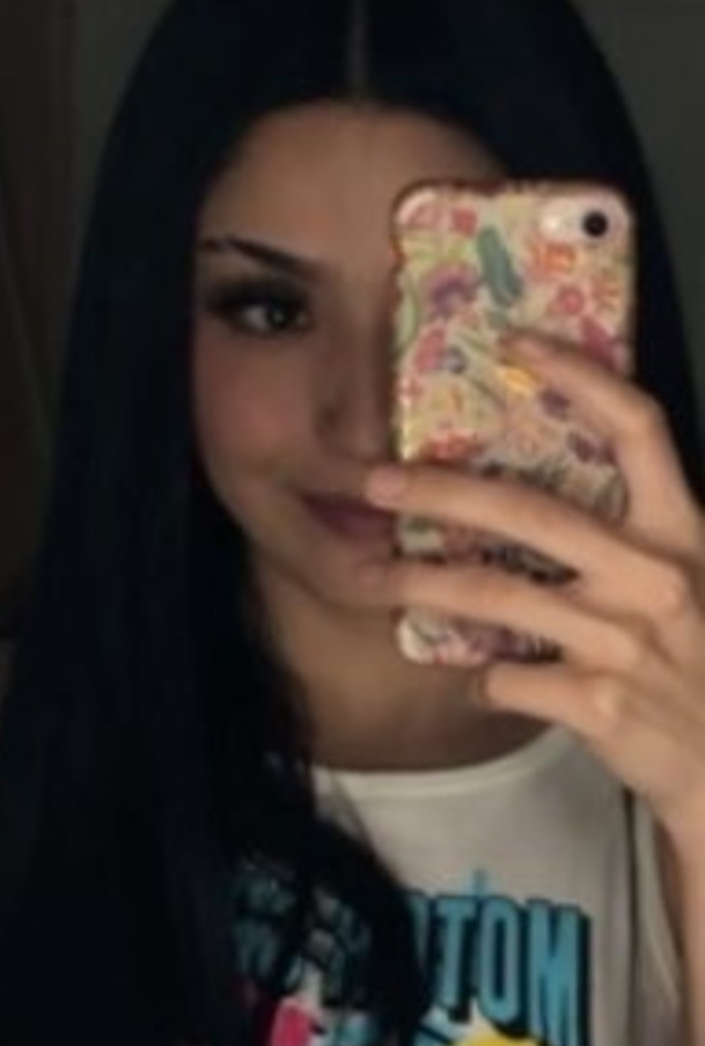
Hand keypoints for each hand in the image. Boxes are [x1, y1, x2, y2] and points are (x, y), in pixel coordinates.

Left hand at [358, 333, 704, 854]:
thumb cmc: (700, 667)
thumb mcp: (690, 585)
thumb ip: (630, 543)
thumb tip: (529, 509)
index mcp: (682, 531)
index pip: (637, 427)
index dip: (578, 375)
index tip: (515, 343)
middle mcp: (654, 575)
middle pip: (531, 511)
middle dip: (443, 492)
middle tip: (376, 483)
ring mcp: (623, 640)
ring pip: (497, 596)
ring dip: (424, 584)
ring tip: (373, 578)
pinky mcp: (597, 702)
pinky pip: (506, 677)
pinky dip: (478, 678)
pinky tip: (469, 677)